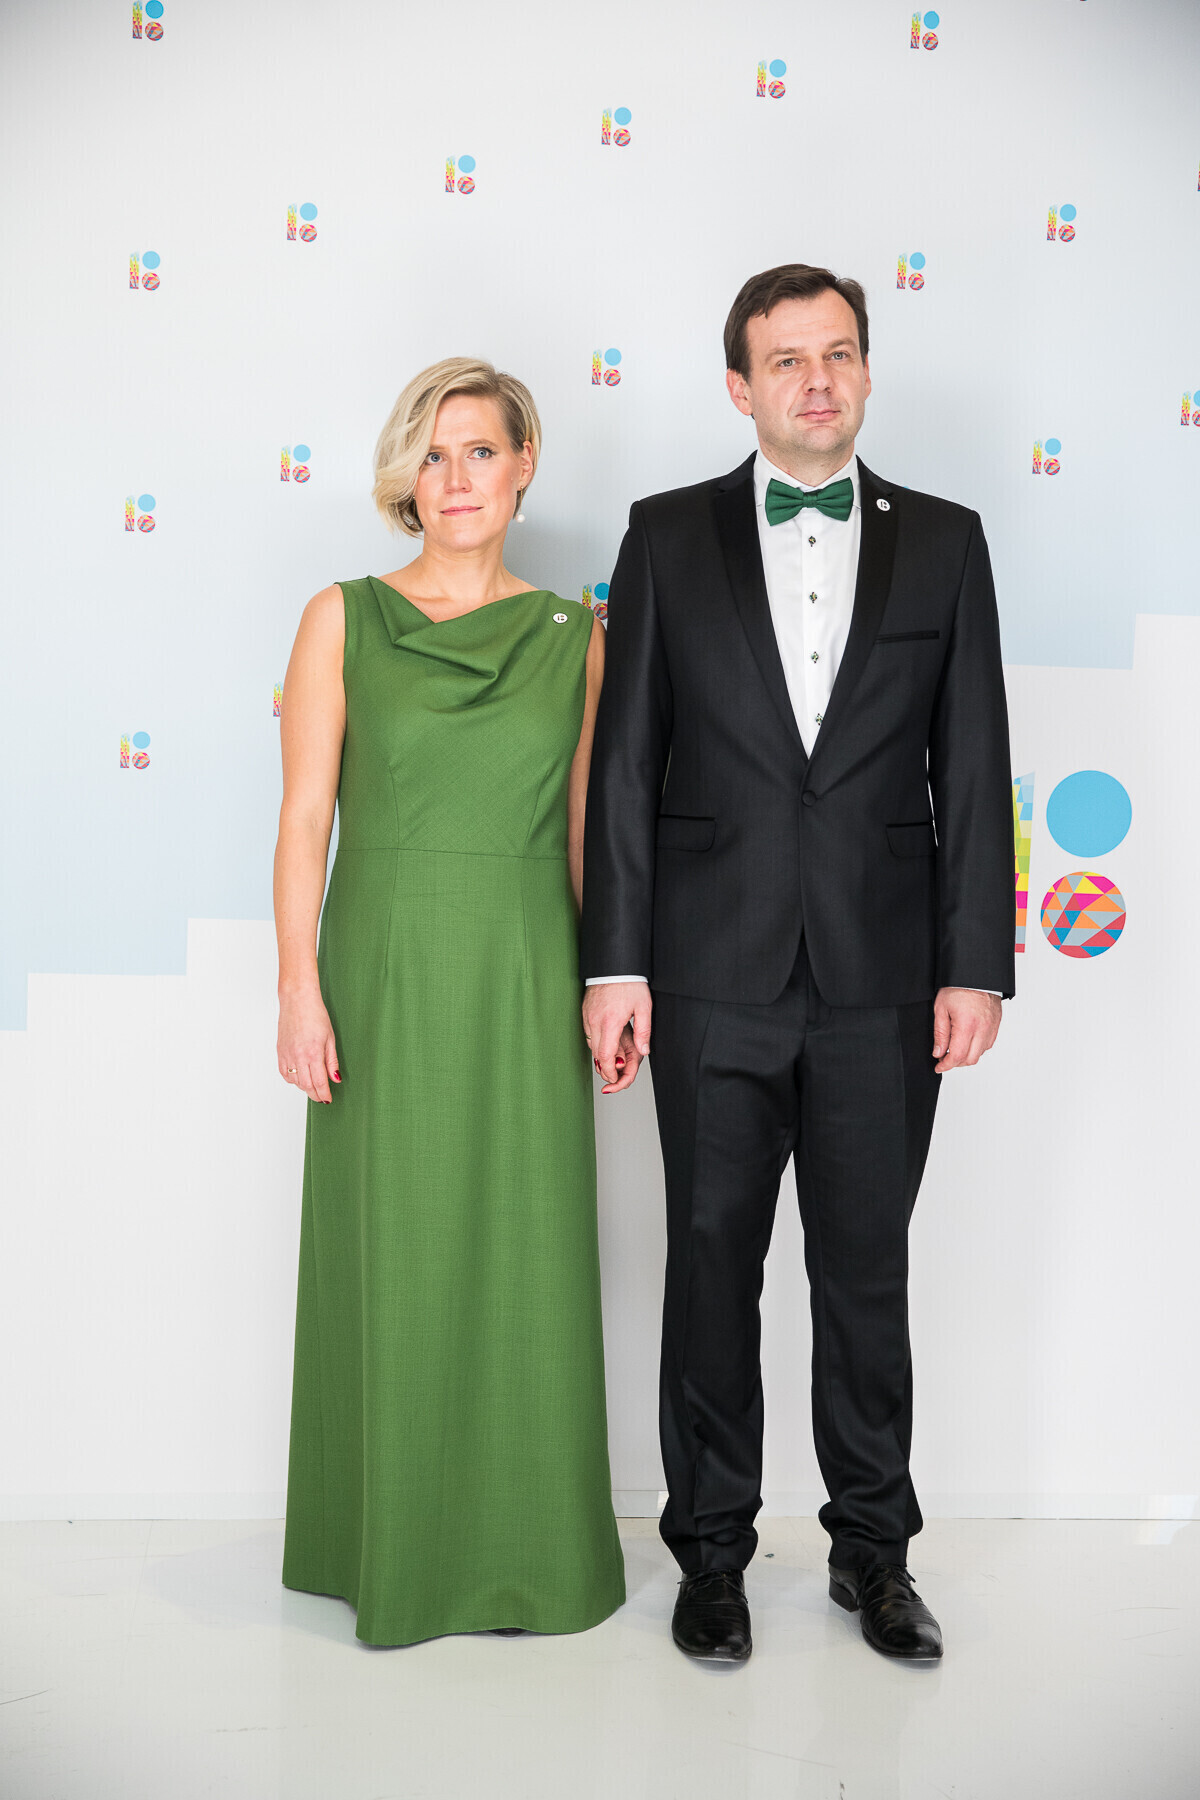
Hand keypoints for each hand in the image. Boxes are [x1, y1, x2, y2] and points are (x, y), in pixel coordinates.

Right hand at [278, 986, 340, 1103]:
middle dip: (315, 1095)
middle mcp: (298, 1056)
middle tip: (322, 1098)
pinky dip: (292, 1079)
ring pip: (295, 1081)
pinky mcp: (280, 1051)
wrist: (297, 1000)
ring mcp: (287, 1054)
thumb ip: (332, 1061)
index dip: (324, 1094)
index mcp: (313, 1053)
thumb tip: (336, 1079)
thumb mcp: (330, 1038)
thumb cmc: (316, 1015)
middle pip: (306, 1085)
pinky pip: (284, 1073)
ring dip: (304, 1087)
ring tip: (313, 1087)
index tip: (328, 1099)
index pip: (319, 1082)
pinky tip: (299, 1078)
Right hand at [582, 980, 650, 1093]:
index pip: (606, 1056)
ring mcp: (588, 1016)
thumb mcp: (643, 1007)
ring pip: (591, 1044)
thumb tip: (644, 1051)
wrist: (614, 964)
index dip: (609, 1071)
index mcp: (610, 1022)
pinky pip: (589, 1033)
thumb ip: (644, 1031)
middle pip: (596, 1053)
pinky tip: (606, 1040)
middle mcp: (595, 1021)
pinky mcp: (585, 1011)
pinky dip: (596, 1041)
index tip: (614, 1078)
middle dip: (605, 1066)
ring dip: (601, 1053)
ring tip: (614, 1057)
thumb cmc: (629, 982)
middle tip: (615, 1072)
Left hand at [932, 988, 1001, 1073]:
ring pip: (980, 1053)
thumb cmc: (958, 987)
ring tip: (954, 1048)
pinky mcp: (996, 1025)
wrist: (976, 974)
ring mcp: (992, 1027)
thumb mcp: (941, 1008)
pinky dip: (977, 1048)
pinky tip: (967, 1041)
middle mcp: (982, 1029)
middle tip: (944, 1057)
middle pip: (970, 1059)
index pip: (957, 1056)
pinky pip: (987, 1044)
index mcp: (967, 1025)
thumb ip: (940, 1034)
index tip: (939, 1066)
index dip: (946, 1065)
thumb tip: (939, 1052)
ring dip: (966, 1056)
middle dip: (955, 1063)